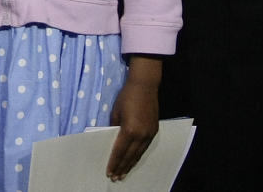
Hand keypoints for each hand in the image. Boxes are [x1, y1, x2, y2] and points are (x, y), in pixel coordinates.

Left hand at [106, 55, 161, 180]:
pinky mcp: (154, 131)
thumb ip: (114, 128)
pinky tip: (133, 161)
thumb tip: (112, 140)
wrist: (145, 85)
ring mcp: (149, 134)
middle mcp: (141, 135)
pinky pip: (144, 148)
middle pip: (129, 156)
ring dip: (130, 165)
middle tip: (115, 178)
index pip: (119, 151)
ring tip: (123, 174)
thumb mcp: (115, 112)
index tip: (109, 173)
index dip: (114, 163)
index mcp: (129, 130)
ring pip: (138, 154)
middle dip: (122, 168)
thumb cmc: (126, 96)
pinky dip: (138, 156)